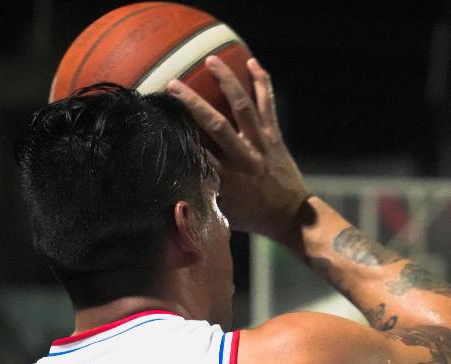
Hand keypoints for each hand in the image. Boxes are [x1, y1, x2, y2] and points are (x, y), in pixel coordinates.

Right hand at [167, 56, 309, 245]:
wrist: (291, 217)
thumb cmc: (252, 216)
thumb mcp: (223, 215)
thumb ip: (200, 200)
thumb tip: (171, 194)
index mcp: (227, 179)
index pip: (198, 153)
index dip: (179, 135)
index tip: (160, 120)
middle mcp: (243, 158)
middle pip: (216, 125)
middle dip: (193, 103)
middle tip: (172, 84)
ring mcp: (260, 145)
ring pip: (243, 107)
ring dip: (228, 81)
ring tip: (212, 60)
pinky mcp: (274, 137)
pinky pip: (267, 105)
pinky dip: (262, 83)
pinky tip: (252, 62)